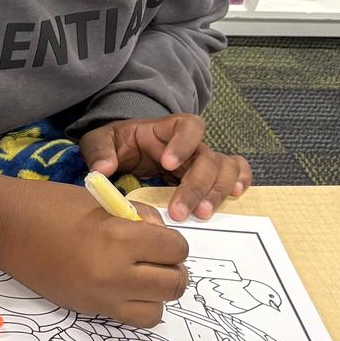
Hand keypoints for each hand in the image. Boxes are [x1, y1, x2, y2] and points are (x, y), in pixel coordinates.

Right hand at [0, 177, 189, 325]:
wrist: (6, 228)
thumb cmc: (51, 205)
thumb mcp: (102, 202)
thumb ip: (138, 218)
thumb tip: (160, 235)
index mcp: (120, 238)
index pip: (175, 249)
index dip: (174, 242)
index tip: (161, 238)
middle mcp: (115, 273)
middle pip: (174, 285)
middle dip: (174, 270)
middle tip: (160, 260)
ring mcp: (101, 296)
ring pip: (157, 310)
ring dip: (157, 294)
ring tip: (144, 277)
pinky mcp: (88, 309)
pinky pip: (130, 318)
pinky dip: (136, 305)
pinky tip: (124, 287)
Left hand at [79, 114, 251, 221]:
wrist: (124, 151)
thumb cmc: (116, 144)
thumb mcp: (99, 141)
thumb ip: (99, 151)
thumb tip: (104, 169)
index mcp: (165, 129)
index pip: (188, 125)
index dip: (184, 143)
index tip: (167, 164)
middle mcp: (190, 144)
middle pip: (207, 156)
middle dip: (196, 185)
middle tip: (180, 211)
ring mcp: (201, 159)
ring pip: (224, 168)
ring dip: (216, 191)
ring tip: (202, 214)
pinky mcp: (208, 175)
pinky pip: (235, 172)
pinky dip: (240, 181)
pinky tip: (235, 197)